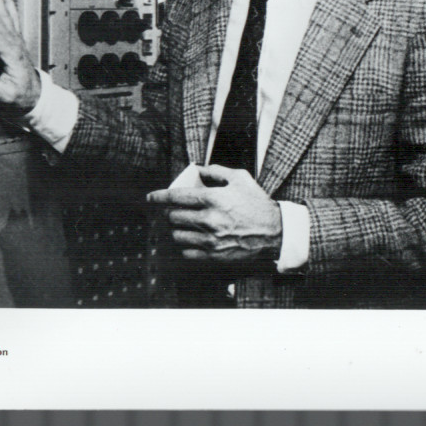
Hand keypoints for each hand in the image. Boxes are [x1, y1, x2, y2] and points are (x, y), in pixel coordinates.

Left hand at [148, 165, 282, 263]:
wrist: (274, 231)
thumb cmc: (257, 203)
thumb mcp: (240, 178)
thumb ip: (217, 171)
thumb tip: (199, 170)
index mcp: (213, 198)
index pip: (176, 197)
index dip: (159, 196)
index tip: (151, 197)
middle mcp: (208, 219)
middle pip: (173, 217)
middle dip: (170, 213)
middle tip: (174, 211)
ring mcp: (210, 239)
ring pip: (177, 235)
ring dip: (177, 229)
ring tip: (183, 225)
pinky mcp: (213, 254)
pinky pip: (187, 252)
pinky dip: (186, 245)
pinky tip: (193, 239)